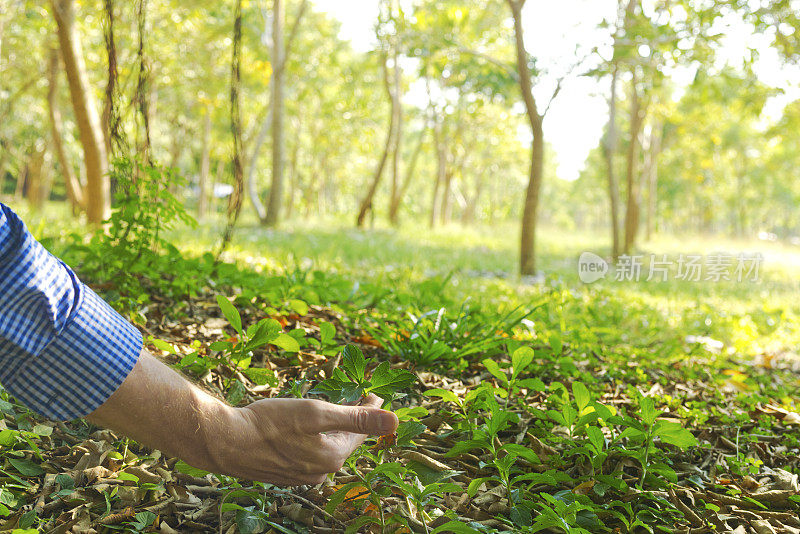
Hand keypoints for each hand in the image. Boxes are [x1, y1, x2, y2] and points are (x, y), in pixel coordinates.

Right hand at [88, 351, 397, 486]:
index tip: (374, 394)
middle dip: (352, 420)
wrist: (226, 442)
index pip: (360, 430)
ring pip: (325, 447)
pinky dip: (313, 439)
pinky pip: (308, 453)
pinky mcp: (284, 472)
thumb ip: (357, 417)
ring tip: (334, 412)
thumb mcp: (318, 413)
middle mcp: (320, 470)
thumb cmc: (271, 424)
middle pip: (344, 440)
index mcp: (333, 455)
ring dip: (332, 430)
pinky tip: (306, 430)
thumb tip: (395, 421)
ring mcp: (301, 474)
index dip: (368, 409)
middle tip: (358, 400)